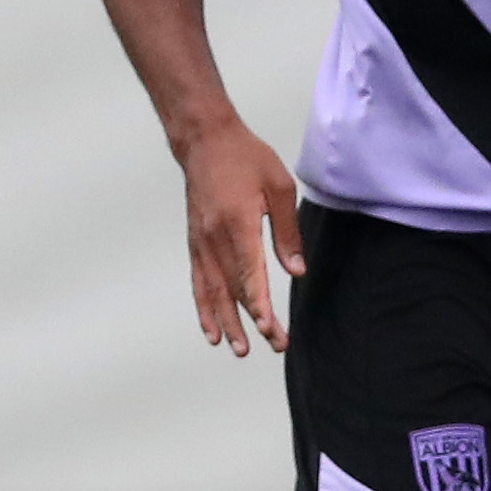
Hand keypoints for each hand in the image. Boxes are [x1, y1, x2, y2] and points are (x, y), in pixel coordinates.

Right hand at [179, 119, 306, 356]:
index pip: (249, 273)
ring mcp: (201, 243)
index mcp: (237, 223)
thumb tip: (296, 270)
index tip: (268, 327)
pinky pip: (199, 283)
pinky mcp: (195, 243)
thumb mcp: (278, 186)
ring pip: (213, 292)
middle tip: (274, 345)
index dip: (258, 304)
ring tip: (240, 350)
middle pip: (234, 289)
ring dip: (227, 323)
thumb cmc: (246, 158)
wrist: (205, 141)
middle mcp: (214, 238)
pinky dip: (204, 309)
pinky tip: (212, 331)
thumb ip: (287, 230)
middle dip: (253, 321)